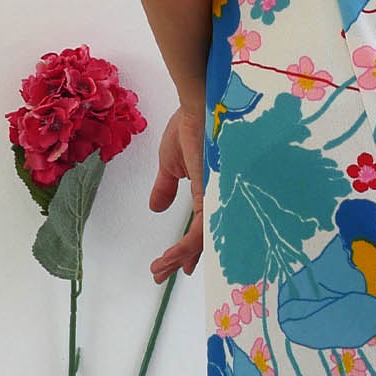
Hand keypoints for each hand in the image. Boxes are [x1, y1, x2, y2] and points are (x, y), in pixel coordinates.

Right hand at [149, 103, 205, 282]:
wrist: (200, 102)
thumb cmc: (190, 124)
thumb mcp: (172, 162)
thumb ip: (166, 186)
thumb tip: (156, 207)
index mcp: (209, 188)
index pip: (203, 225)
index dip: (191, 247)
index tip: (179, 263)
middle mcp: (218, 195)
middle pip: (206, 237)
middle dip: (183, 258)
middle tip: (163, 274)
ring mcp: (219, 195)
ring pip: (204, 238)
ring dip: (180, 257)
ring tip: (161, 269)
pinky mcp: (214, 192)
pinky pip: (203, 229)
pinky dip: (186, 247)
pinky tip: (172, 258)